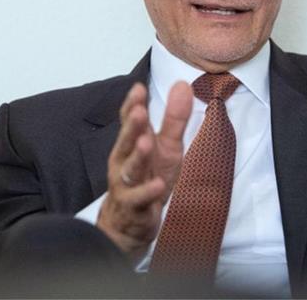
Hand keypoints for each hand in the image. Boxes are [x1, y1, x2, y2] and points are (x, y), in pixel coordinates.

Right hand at [97, 81, 192, 260]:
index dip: (132, 104)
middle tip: (138, 111)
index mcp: (133, 142)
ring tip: (146, 143)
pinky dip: (148, 192)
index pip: (129, 120)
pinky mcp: (134, 206)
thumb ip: (174, 118)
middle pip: (126, 141)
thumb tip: (183, 84)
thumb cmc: (148, 177)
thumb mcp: (167, 146)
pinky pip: (139, 199)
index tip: (138, 88)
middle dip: (132, 126)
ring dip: (137, 156)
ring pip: (129, 169)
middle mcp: (124, 161)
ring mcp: (126, 184)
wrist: (130, 222)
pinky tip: (158, 185)